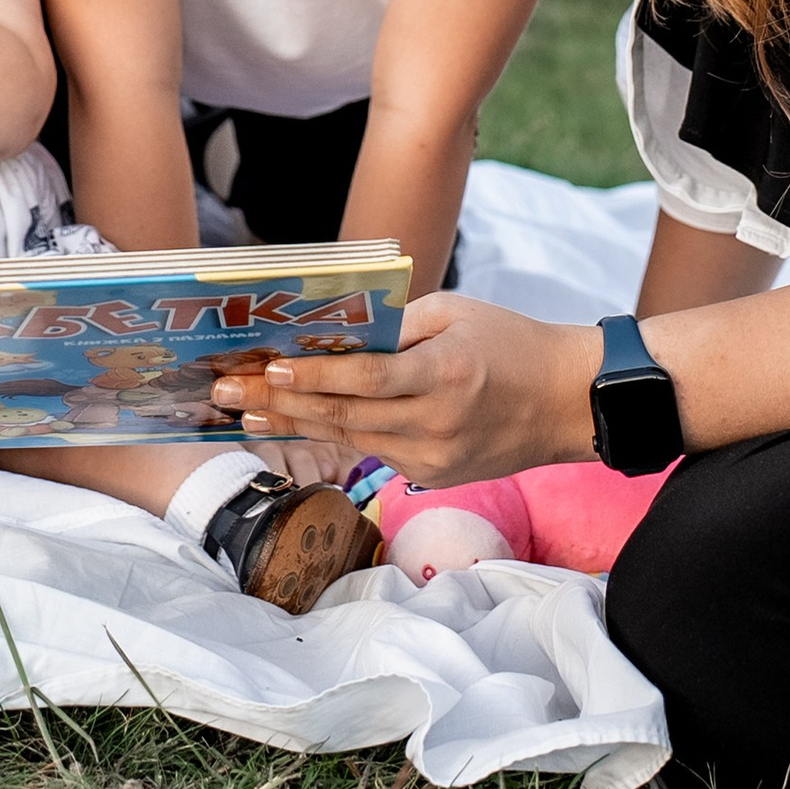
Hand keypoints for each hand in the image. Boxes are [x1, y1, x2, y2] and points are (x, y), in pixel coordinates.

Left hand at [214, 295, 600, 486]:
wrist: (565, 402)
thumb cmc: (510, 342)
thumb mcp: (454, 313)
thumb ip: (395, 327)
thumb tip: (334, 337)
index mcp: (442, 375)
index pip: (363, 379)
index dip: (312, 377)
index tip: (266, 367)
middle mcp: (434, 424)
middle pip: (343, 417)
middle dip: (278, 404)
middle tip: (224, 393)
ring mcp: (434, 458)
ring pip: (351, 439)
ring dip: (295, 424)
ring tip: (245, 411)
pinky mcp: (435, 475)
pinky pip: (376, 452)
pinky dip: (335, 436)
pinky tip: (298, 423)